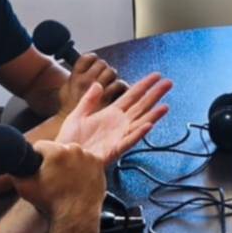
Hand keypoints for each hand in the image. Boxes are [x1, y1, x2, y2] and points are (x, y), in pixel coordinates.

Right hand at [12, 140, 106, 232]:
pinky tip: (76, 180)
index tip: (37, 166)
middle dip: (54, 160)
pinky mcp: (99, 164)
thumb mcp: (24, 186)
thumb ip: (16, 171)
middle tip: (52, 176)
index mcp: (57, 152)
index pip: (40, 146)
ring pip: (73, 154)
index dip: (36, 157)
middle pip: (58, 149)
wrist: (76, 215)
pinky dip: (82, 168)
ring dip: (69, 163)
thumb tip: (13, 162)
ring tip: (65, 180)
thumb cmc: (52, 202)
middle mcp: (75, 150)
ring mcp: (89, 157)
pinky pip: (86, 161)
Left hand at [55, 73, 173, 165]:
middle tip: (169, 83)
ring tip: (165, 106)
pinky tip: (148, 125)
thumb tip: (97, 83)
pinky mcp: (114, 149)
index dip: (144, 85)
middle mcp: (119, 124)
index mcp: (111, 114)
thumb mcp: (77, 114)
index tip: (156, 76)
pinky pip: (129, 140)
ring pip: (140, 123)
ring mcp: (119, 136)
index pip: (131, 96)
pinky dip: (139, 133)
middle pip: (141, 106)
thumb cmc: (70, 139)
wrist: (62, 156)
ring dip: (153, 115)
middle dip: (155, 95)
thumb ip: (89, 100)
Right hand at [57, 53, 127, 114]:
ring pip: (111, 72)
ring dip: (113, 77)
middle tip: (105, 78)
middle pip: (102, 64)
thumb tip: (92, 72)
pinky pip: (119, 85)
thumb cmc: (71, 113)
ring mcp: (96, 90)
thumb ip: (78, 80)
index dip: (93, 59)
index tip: (94, 64)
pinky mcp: (108, 100)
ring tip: (111, 85)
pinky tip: (120, 91)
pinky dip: (122, 86)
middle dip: (105, 69)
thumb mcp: (67, 92)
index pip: (88, 58)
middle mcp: (85, 82)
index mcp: (75, 78)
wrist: (71, 133)